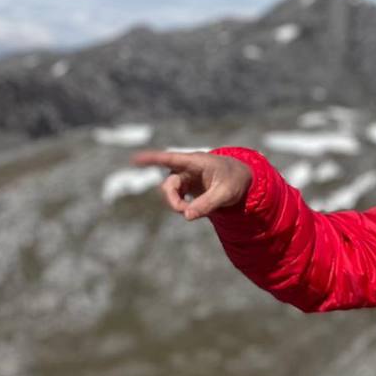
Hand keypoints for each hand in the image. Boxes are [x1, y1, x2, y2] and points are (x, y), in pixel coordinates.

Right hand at [131, 150, 252, 219]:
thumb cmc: (234, 181)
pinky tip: (193, 209)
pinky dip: (182, 206)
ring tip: (192, 212)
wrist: (241, 179)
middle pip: (169, 185)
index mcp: (196, 161)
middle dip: (173, 201)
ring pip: (170, 193)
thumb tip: (187, 216)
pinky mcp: (186, 187)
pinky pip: (177, 198)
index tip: (135, 159)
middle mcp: (186, 167)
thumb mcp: (226, 194)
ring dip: (177, 205)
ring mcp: (185, 177)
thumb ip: (207, 204)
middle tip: (184, 212)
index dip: (152, 159)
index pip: (170, 159)